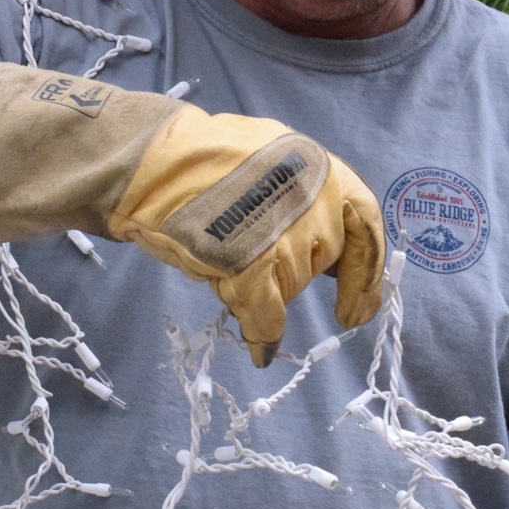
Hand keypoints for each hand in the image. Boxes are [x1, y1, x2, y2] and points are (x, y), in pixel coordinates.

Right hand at [0, 66, 384, 363]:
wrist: (141, 165)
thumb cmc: (194, 165)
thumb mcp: (265, 160)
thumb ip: (299, 194)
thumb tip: (325, 239)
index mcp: (316, 164)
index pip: (366, 221)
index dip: (368, 271)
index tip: (359, 309)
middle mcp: (308, 193)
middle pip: (319, 258)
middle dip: (298, 275)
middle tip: (272, 285)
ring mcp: (280, 229)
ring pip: (289, 288)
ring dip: (269, 299)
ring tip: (236, 293)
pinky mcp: (250, 263)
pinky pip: (266, 315)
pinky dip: (262, 335)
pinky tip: (257, 348)